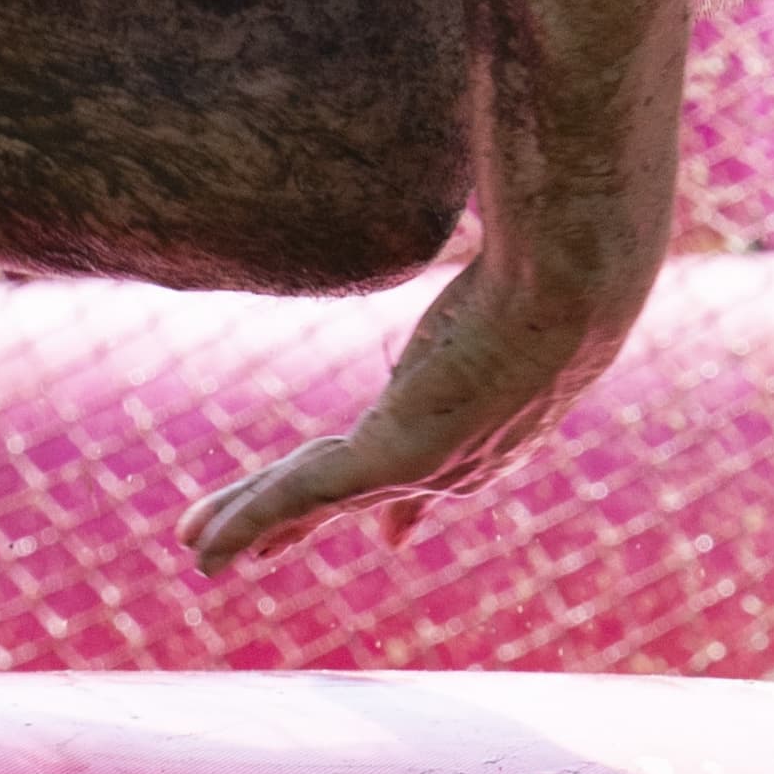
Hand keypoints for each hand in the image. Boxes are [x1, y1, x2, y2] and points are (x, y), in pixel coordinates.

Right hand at [179, 242, 646, 573]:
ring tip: (197, 556)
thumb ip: (523, 263)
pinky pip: (301, 495)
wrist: (575, 281)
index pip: (431, 475)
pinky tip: (206, 547)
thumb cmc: (564, 259)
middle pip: (354, 494)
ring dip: (250, 526)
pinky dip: (247, 520)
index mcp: (487, 421)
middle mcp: (458, 461)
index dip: (402, 509)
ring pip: (313, 501)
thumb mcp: (534, 274)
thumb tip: (548, 218)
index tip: (393, 536)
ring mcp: (426, 466)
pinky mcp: (396, 458)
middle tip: (254, 554)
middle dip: (294, 523)